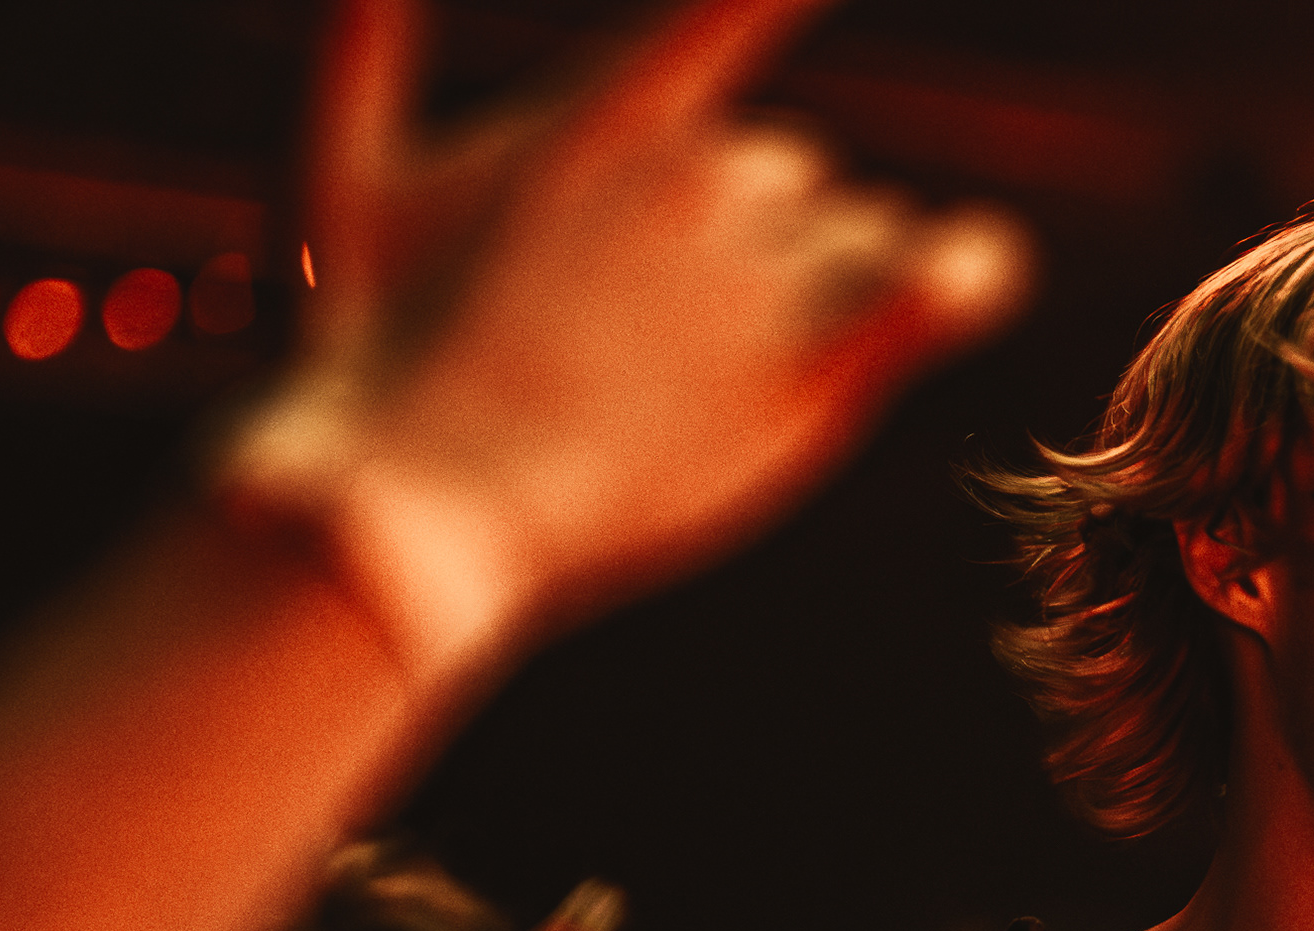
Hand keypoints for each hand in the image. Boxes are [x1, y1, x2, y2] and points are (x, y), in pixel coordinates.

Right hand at [229, 0, 1032, 677]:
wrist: (423, 499)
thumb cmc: (370, 351)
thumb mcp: (337, 171)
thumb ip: (359, 45)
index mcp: (608, 118)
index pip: (739, 9)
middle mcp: (701, 173)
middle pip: (789, 172)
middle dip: (752, 240)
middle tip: (660, 338)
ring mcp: (764, 273)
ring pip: (859, 237)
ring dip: (823, 288)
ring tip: (719, 377)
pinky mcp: (818, 372)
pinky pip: (944, 284)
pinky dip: (972, 273)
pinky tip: (975, 271)